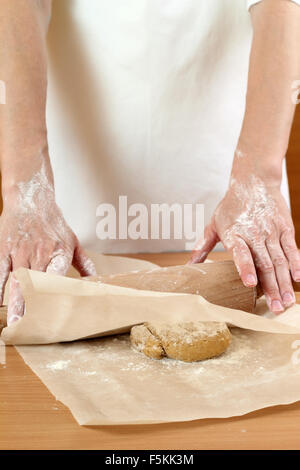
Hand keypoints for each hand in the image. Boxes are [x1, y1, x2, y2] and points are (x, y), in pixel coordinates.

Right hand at [0, 168, 95, 325]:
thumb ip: (84, 263)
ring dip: (15, 304)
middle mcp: (40, 253)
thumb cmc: (53, 222)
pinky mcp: (3, 248)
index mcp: (59, 252)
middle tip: (32, 328)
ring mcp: (20, 251)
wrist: (32, 197)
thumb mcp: (73, 241)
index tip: (57, 315)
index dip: (57, 297)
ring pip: (17, 282)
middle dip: (34, 308)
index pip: (59, 278)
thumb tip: (96, 282)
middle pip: (37, 285)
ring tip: (15, 322)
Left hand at [189, 175, 299, 313]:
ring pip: (280, 260)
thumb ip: (203, 246)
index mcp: (234, 234)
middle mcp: (254, 234)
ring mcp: (271, 231)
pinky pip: (292, 248)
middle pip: (265, 264)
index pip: (241, 253)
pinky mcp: (285, 227)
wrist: (254, 180)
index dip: (246, 268)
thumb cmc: (231, 205)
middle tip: (275, 308)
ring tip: (287, 302)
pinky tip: (298, 279)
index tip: (250, 284)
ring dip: (284, 283)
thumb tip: (189, 266)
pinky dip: (296, 264)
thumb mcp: (214, 224)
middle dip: (271, 288)